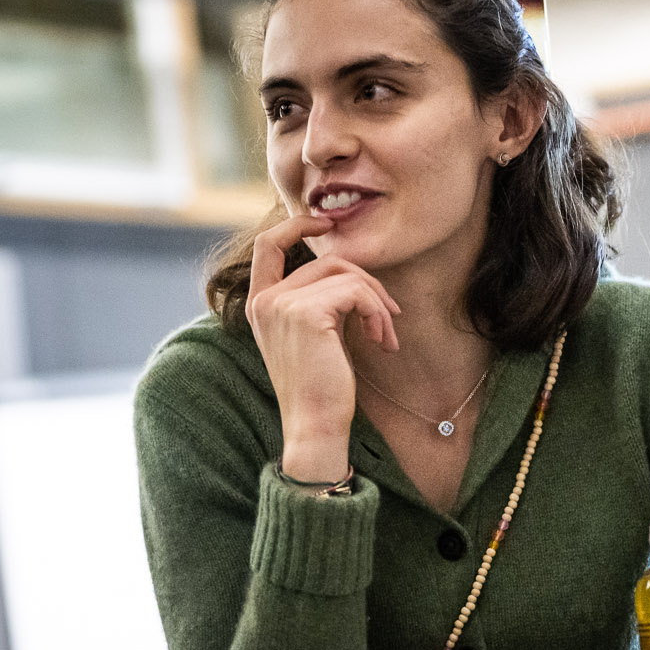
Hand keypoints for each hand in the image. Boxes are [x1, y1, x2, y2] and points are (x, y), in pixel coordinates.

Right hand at [245, 211, 399, 482]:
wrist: (316, 427)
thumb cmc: (321, 388)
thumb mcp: (312, 336)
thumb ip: (316, 300)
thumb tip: (351, 270)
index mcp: (260, 304)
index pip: (267, 244)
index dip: (296, 225)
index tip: (325, 222)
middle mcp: (264, 300)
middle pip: (328, 262)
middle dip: (367, 283)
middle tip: (389, 315)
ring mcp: (281, 304)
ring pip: (347, 275)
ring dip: (378, 303)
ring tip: (385, 335)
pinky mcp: (305, 313)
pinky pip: (356, 291)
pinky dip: (378, 313)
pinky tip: (382, 341)